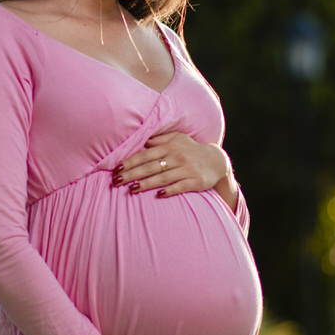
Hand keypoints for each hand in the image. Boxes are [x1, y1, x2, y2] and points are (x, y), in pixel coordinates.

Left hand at [113, 132, 231, 199]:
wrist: (217, 161)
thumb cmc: (191, 149)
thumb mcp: (177, 139)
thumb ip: (160, 139)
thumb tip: (143, 141)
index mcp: (170, 147)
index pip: (146, 154)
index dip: (131, 162)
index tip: (118, 169)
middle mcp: (177, 157)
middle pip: (151, 167)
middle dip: (133, 174)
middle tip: (117, 181)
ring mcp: (187, 170)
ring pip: (163, 178)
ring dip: (146, 184)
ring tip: (131, 189)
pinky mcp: (196, 182)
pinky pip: (180, 186)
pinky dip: (170, 190)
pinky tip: (158, 195)